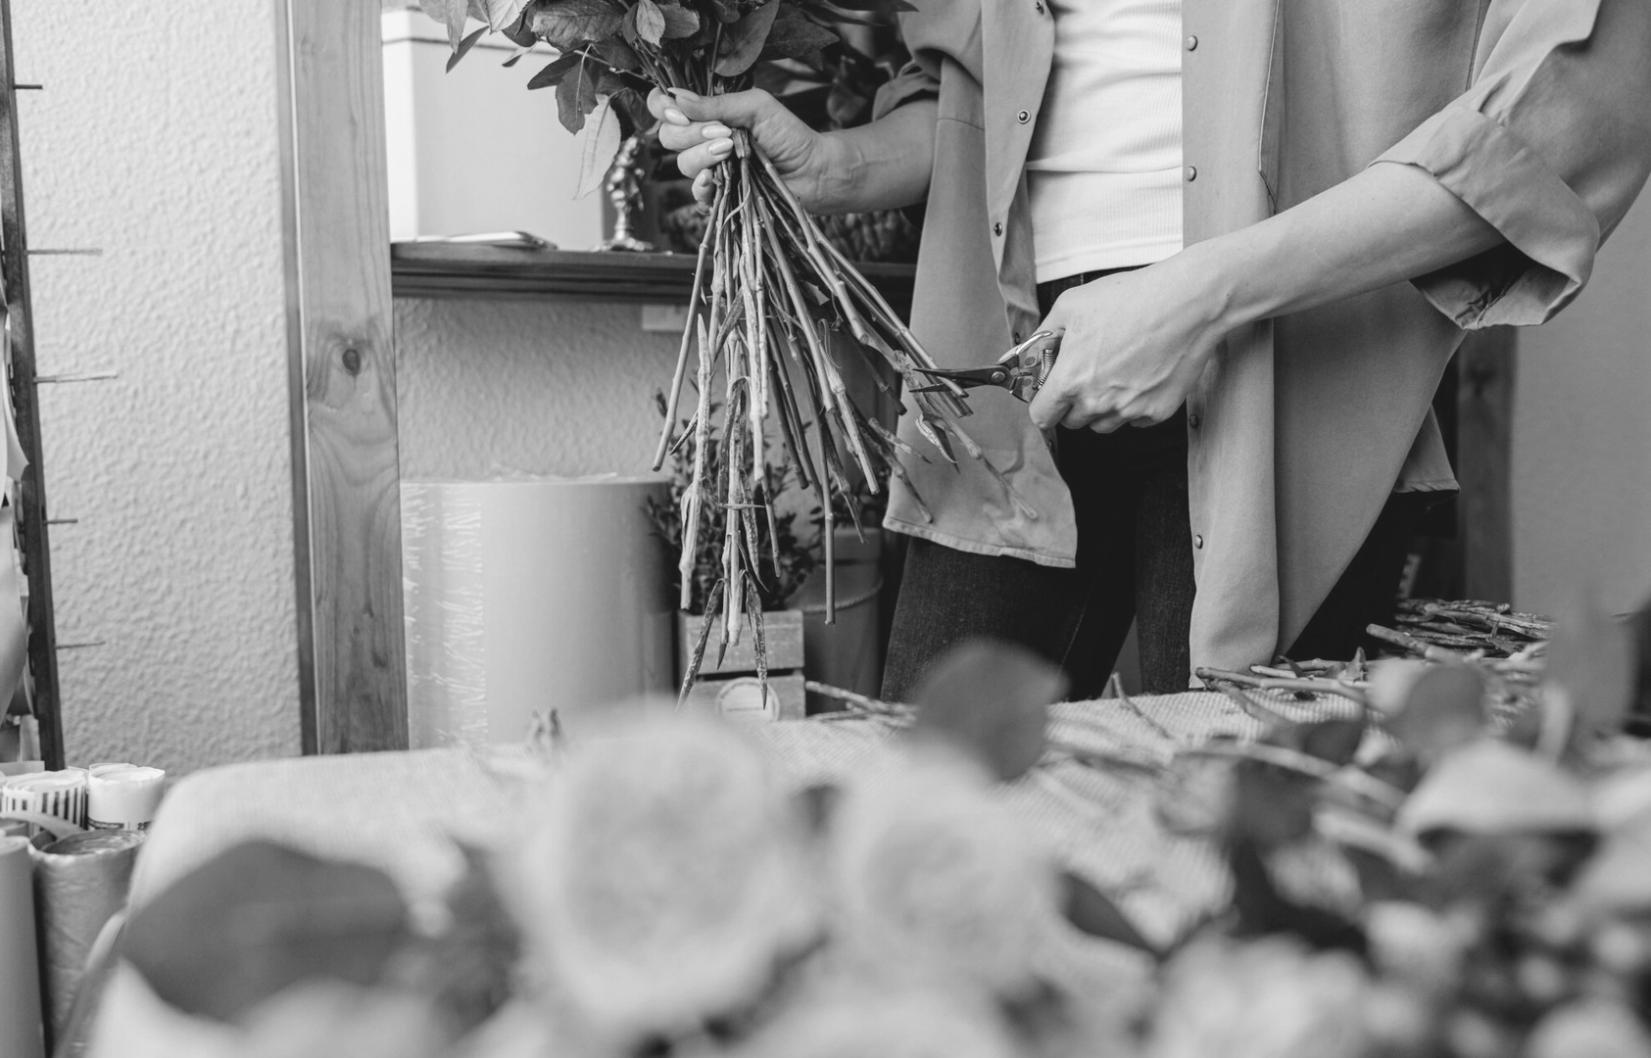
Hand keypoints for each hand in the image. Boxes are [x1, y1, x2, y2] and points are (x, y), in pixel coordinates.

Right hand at [647, 87, 829, 208]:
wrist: (812, 170)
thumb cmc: (789, 134)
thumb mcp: (755, 107)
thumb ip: (717, 104)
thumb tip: (677, 98)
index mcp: (707, 114)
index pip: (665, 106)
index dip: (661, 107)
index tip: (679, 112)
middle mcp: (702, 139)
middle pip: (667, 136)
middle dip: (690, 133)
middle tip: (722, 133)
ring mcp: (709, 168)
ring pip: (681, 164)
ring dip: (703, 156)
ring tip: (731, 151)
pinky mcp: (718, 195)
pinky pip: (696, 193)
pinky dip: (703, 185)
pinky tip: (717, 178)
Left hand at [1028, 251, 1230, 433]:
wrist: (1187, 302)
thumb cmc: (1132, 298)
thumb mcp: (1072, 304)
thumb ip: (1045, 333)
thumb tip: (1033, 347)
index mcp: (1071, 379)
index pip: (1042, 416)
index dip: (1043, 405)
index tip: (1049, 397)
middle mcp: (1098, 401)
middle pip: (1073, 422)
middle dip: (1073, 403)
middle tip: (1087, 374)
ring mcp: (1129, 410)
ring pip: (1103, 424)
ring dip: (1102, 407)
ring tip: (1116, 372)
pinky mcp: (1157, 412)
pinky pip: (1135, 420)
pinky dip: (1133, 405)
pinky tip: (1141, 375)